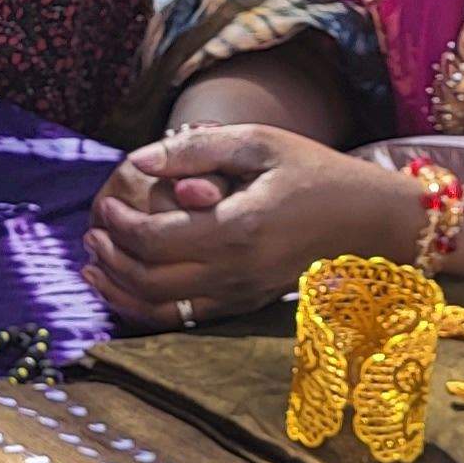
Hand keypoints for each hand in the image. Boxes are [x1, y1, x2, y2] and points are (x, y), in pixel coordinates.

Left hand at [81, 124, 418, 331]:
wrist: (370, 220)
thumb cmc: (316, 173)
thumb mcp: (261, 143)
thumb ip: (197, 150)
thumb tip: (139, 160)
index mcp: (238, 228)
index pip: (155, 238)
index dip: (119, 223)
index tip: (105, 204)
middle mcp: (236, 271)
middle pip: (150, 279)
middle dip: (111, 257)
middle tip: (93, 232)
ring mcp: (242, 294)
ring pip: (161, 308)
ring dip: (120, 288)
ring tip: (95, 263)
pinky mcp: (247, 305)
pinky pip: (185, 319)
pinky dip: (147, 308)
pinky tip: (127, 288)